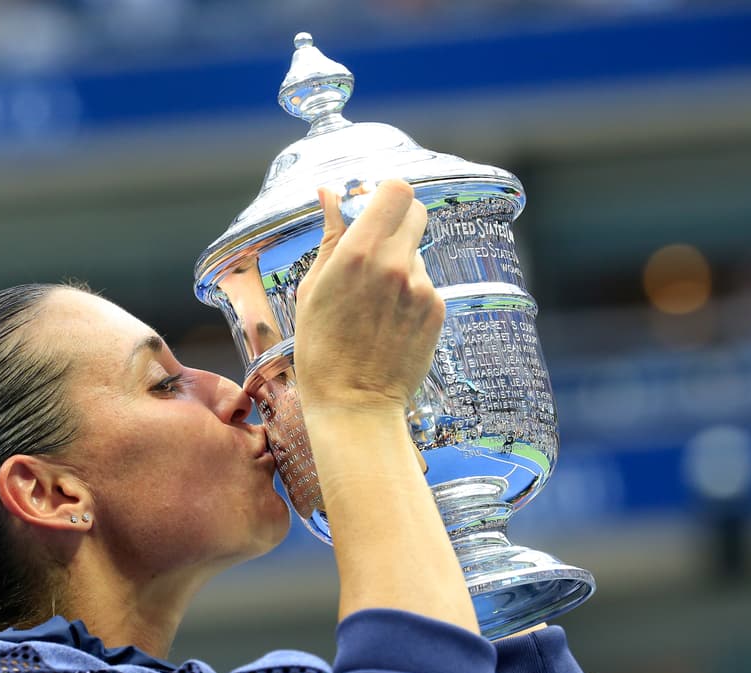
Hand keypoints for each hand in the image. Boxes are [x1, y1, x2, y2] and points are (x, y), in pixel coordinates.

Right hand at [293, 180, 442, 415]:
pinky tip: (387, 321)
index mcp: (359, 253)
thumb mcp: (313, 288)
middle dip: (396, 220)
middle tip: (375, 246)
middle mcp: (396, 264)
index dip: (383, 194)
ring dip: (399, 262)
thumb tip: (329, 194)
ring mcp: (421, 287)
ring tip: (374, 303)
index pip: (395, 190)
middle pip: (415, 210)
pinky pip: (424, 283)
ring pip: (416, 251)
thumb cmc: (322, 349)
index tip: (369, 208)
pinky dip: (408, 292)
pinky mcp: (437, 309)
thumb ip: (329, 236)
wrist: (354, 403)